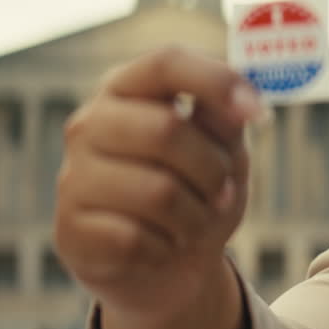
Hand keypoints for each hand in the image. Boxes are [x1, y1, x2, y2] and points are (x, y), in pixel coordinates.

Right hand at [53, 46, 263, 328]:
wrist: (167, 266)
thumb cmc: (196, 192)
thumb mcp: (220, 150)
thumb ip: (225, 120)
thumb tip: (244, 102)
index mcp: (129, 89)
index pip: (166, 62)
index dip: (217, 81)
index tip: (259, 113)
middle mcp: (92, 124)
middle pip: (166, 129)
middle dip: (212, 170)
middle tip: (222, 194)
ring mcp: (73, 176)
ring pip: (157, 191)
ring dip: (195, 218)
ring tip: (194, 224)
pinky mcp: (69, 229)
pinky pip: (134, 238)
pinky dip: (165, 249)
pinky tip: (161, 247)